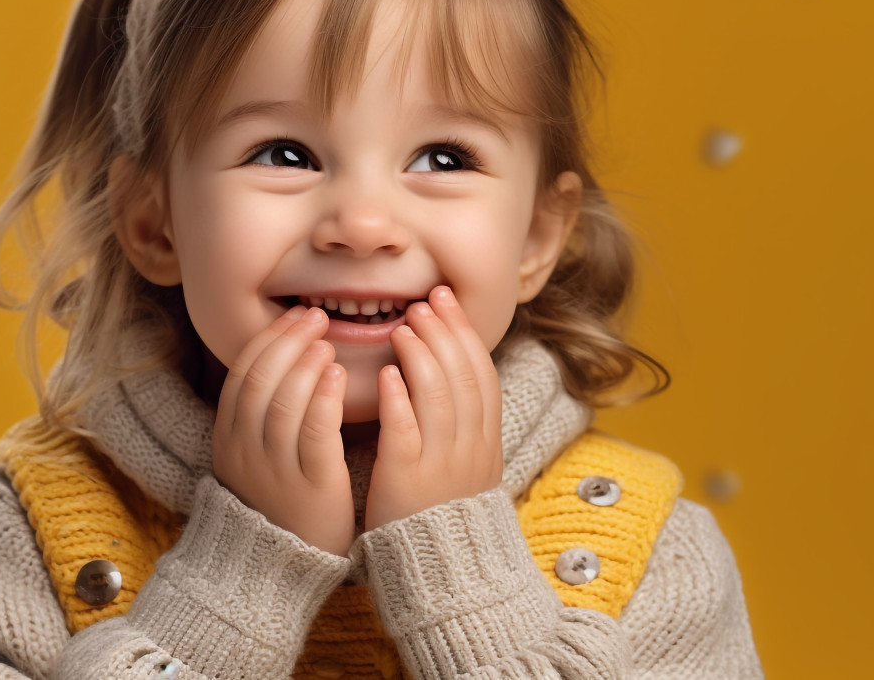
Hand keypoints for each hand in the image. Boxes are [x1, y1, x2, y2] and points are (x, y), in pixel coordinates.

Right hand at [211, 305, 355, 555]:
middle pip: (260, 381)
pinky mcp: (311, 486)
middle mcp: (246, 451)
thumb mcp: (253, 456)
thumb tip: (283, 359)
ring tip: (326, 342)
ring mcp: (275, 469)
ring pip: (282, 403)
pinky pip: (314, 434)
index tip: (293, 317)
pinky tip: (338, 376)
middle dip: (287, 343)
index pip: (242, 375)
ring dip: (304, 365)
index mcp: (229, 439)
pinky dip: (323, 399)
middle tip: (314, 318)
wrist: (280, 568)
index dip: (268, 341)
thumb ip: (261, 413)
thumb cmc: (277, 501)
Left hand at [364, 285, 503, 531]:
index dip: (463, 333)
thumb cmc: (444, 512)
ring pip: (438, 396)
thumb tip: (450, 371)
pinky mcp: (408, 480)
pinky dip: (399, 399)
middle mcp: (470, 447)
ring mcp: (442, 464)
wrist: (445, 572)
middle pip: (462, 376)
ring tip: (404, 327)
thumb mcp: (469, 466)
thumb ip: (463, 423)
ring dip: (421, 356)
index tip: (446, 301)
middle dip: (443, 333)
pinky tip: (387, 374)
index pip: (481, 374)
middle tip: (424, 302)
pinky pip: (406, 432)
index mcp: (485, 442)